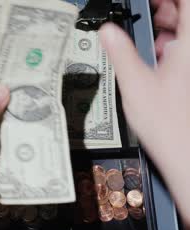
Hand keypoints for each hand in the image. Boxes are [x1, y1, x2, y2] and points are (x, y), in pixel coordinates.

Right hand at [99, 1, 189, 221]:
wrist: (188, 154)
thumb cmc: (169, 126)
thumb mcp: (134, 84)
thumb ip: (120, 52)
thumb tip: (108, 32)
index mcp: (189, 46)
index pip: (184, 5)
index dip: (166, 0)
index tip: (148, 0)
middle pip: (187, 13)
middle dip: (166, 7)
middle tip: (145, 8)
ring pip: (188, 32)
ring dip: (171, 24)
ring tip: (149, 29)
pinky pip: (188, 49)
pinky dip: (175, 43)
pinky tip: (160, 54)